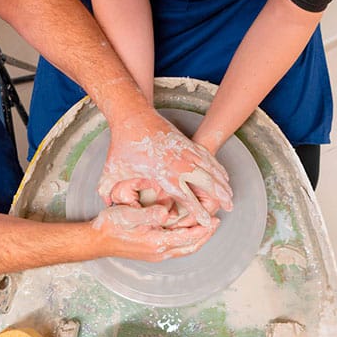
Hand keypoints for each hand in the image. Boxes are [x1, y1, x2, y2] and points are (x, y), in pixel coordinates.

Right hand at [92, 204, 219, 261]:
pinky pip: (175, 247)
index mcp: (157, 242)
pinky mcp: (151, 252)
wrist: (97, 240)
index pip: (188, 237)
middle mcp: (159, 252)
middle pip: (189, 246)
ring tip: (205, 227)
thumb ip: (149, 214)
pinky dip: (185, 240)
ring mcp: (155, 254)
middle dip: (204, 235)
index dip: (203, 229)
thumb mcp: (129, 215)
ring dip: (196, 239)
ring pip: (183, 248)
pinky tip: (186, 231)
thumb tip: (166, 213)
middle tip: (215, 224)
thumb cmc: (111, 225)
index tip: (214, 220)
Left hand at [99, 112, 232, 225]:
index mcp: (163, 173)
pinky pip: (207, 158)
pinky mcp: (187, 143)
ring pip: (210, 170)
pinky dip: (217, 168)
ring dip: (222, 183)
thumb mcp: (112, 169)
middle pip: (206, 183)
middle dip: (219, 197)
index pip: (185, 197)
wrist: (133, 115)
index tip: (206, 222)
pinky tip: (223, 175)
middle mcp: (178, 163)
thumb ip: (107, 188)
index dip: (197, 211)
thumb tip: (106, 204)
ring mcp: (185, 151)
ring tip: (231, 195)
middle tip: (230, 208)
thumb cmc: (123, 144)